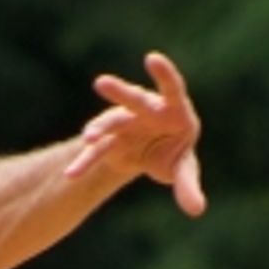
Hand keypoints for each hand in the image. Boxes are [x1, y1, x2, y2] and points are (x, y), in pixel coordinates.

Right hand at [65, 52, 205, 216]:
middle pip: (135, 100)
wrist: (148, 153)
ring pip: (110, 122)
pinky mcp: (108, 140)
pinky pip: (96, 151)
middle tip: (101, 83)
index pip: (172, 88)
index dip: (163, 74)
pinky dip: (85, 162)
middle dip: (120, 93)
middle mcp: (147, 110)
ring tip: (88, 138)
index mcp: (174, 110)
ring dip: (98, 128)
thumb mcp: (182, 170)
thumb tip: (197, 210)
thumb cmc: (172, 153)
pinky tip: (72, 174)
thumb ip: (188, 186)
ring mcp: (125, 122)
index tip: (152, 58)